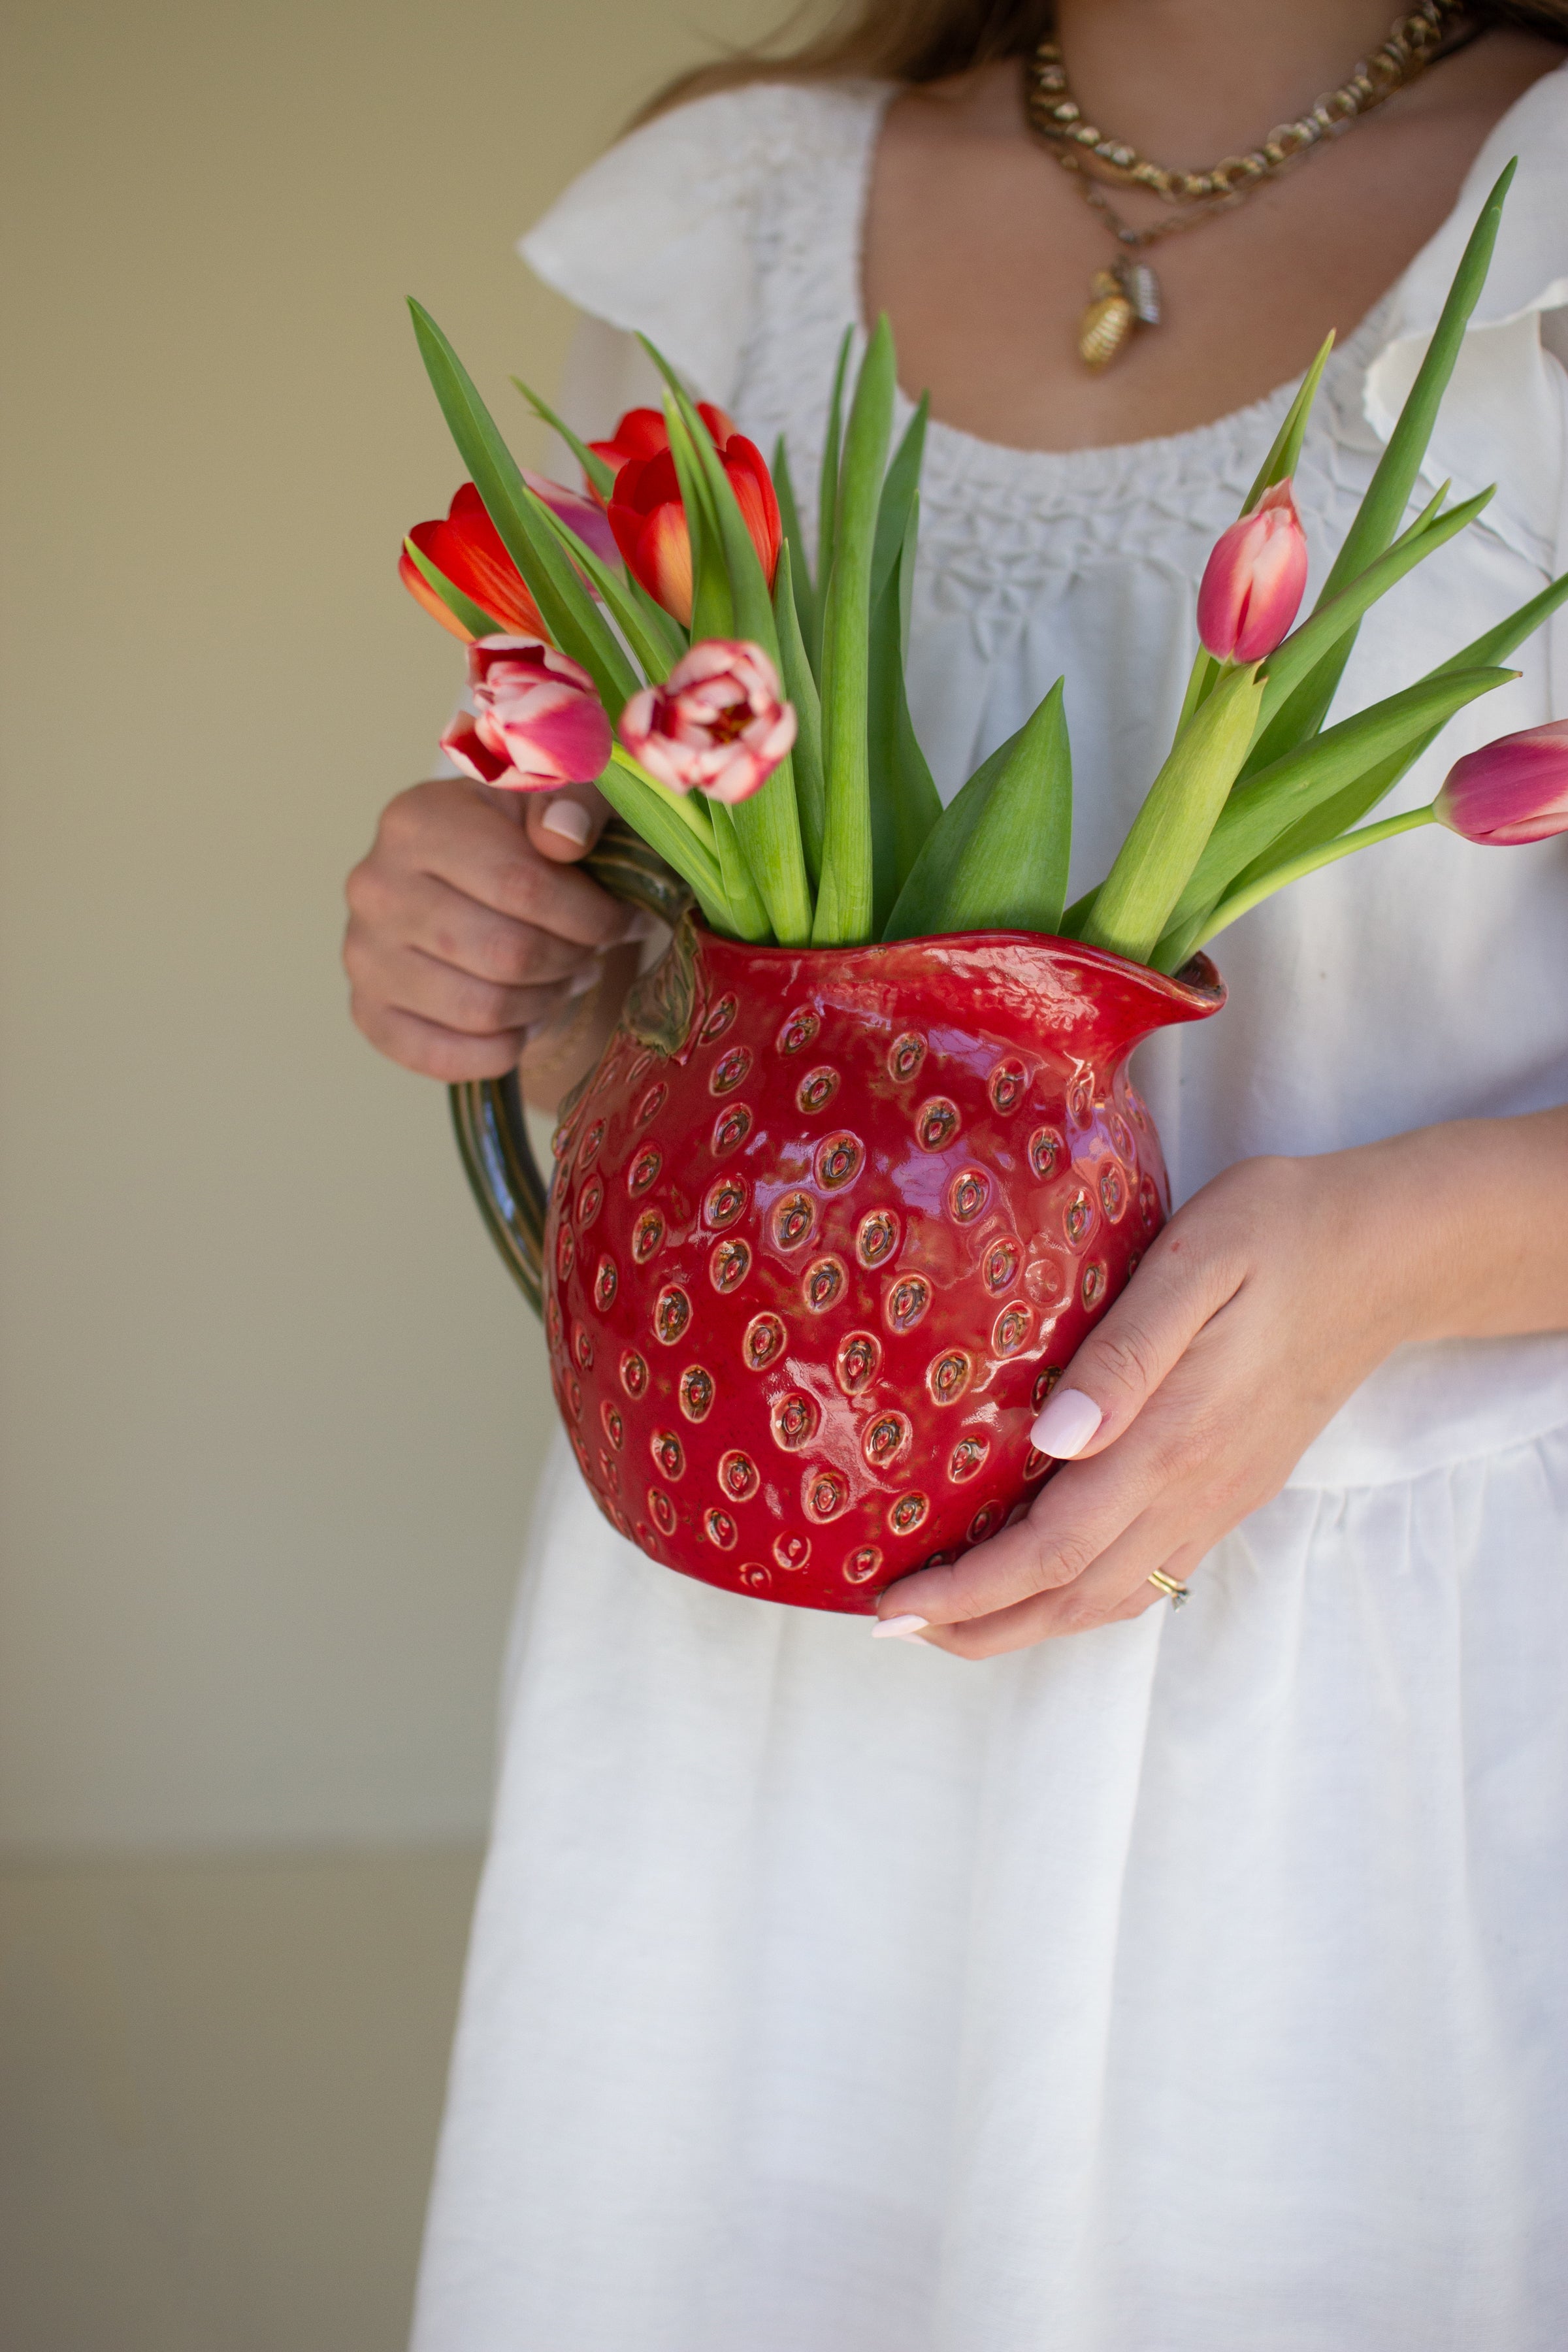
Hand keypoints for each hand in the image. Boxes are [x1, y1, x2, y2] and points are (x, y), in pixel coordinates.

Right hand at [344, 776, 645, 1087]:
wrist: (466, 882)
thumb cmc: (521, 837)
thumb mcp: (558, 798)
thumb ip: (576, 801)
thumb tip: (565, 838)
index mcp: (417, 820)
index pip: (522, 885)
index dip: (591, 916)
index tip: (624, 920)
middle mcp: (375, 887)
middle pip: (506, 954)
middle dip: (570, 960)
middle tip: (591, 951)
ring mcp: (363, 955)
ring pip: (482, 1010)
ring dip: (544, 1002)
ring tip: (562, 977)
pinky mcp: (368, 1013)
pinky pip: (445, 1057)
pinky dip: (502, 1048)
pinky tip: (524, 1017)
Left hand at [873, 1149, 1419, 1658]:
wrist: (1388, 1253)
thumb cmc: (1281, 1232)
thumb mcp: (1195, 1261)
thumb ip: (1123, 1356)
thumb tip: (1050, 1439)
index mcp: (1173, 1436)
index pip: (1052, 1546)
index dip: (967, 1589)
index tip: (890, 1603)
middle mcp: (1196, 1486)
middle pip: (1073, 1595)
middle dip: (976, 1625)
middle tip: (889, 1624)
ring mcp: (1220, 1496)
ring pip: (1111, 1596)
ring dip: (1024, 1621)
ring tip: (948, 1616)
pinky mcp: (1235, 1488)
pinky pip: (1149, 1571)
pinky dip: (1080, 1595)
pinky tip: (1041, 1576)